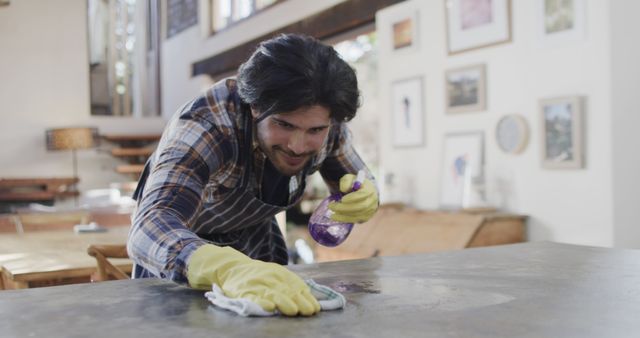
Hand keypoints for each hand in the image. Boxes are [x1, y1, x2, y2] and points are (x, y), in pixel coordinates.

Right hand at [187, 245, 319, 315]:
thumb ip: (292, 285)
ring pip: (273, 294)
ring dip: (284, 303)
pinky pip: (254, 298)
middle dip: (299, 302)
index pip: (297, 286)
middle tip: (308, 311)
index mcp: (281, 274)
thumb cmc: (260, 274)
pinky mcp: (244, 292)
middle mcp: (270, 278)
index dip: (307, 298)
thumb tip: (311, 298)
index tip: (315, 308)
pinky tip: (269, 308)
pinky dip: (262, 303)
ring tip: (293, 311)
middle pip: (287, 291)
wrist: (232, 267)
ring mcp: (257, 285)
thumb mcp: (277, 274)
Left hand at [328, 173, 377, 222]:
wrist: (361, 191)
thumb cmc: (354, 184)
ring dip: (343, 216)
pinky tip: (338, 217)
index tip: (342, 199)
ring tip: (332, 215)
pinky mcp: (366, 217)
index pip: (362, 195)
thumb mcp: (349, 178)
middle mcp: (372, 201)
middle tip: (332, 207)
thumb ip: (346, 181)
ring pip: (358, 216)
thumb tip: (344, 189)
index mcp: (369, 189)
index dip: (352, 198)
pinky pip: (356, 220)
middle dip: (344, 208)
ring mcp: (370, 211)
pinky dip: (346, 220)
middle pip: (360, 207)